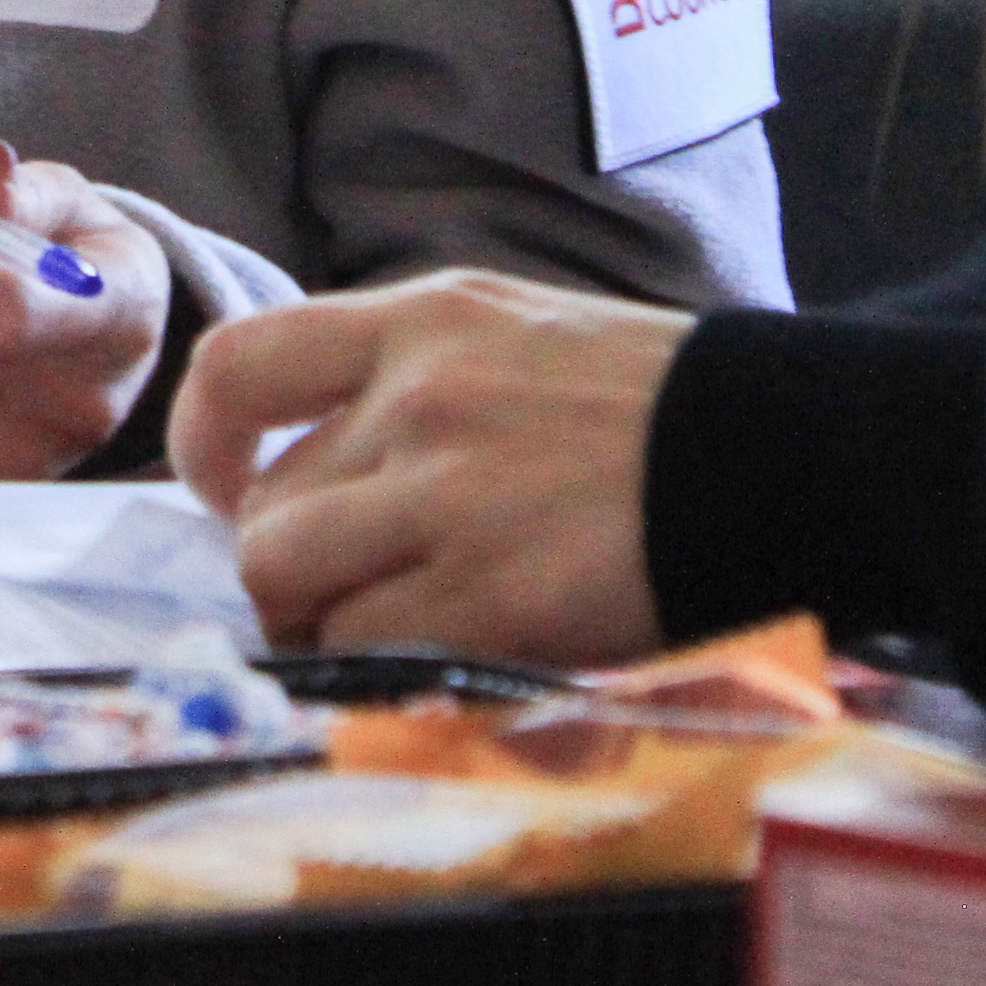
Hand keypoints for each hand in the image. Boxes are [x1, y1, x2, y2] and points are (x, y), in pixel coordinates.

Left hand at [170, 268, 688, 665]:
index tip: (222, 485)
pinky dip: (379, 666)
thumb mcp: (526, 337)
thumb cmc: (666, 405)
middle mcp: (417, 396)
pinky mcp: (486, 590)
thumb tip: (326, 465)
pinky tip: (440, 655)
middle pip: (263, 508)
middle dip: (288, 569)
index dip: (201, 442)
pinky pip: (365, 645)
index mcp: (426, 319)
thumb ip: (421, 380)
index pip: (240, 365)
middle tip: (343, 598)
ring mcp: (446, 494)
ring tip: (390, 631)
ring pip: (289, 580)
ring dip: (321, 625)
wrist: (784, 448)